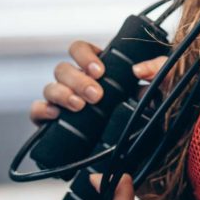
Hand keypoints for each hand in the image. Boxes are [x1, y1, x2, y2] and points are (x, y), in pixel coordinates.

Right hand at [29, 41, 168, 125]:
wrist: (142, 150)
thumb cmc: (149, 111)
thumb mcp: (162, 85)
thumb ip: (158, 68)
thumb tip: (138, 69)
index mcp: (96, 69)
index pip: (79, 50)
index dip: (85, 55)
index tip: (100, 71)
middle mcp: (76, 83)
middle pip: (63, 69)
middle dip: (78, 80)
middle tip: (96, 95)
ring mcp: (63, 103)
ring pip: (50, 88)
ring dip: (62, 94)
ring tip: (79, 106)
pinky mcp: (54, 125)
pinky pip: (37, 112)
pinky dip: (42, 111)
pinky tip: (55, 115)